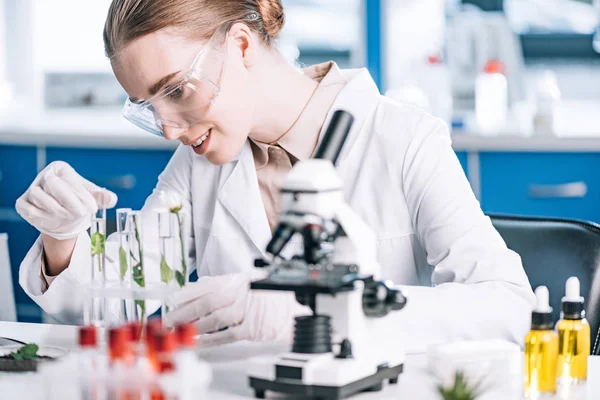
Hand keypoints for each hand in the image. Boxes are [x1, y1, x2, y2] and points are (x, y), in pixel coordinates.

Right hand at [15, 161, 117, 239]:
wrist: (63, 216)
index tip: (93, 209)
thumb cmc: (78, 202)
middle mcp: (44, 175)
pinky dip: (42, 217)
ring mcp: (32, 189)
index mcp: (61, 169)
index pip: (70, 179)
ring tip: (68, 218)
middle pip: (54, 185)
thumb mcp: (92, 198)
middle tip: (81, 214)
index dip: (83, 196)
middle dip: (69, 202)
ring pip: (41, 198)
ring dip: (57, 211)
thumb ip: (103, 197)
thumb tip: (111, 199)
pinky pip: (30, 210)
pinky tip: (53, 221)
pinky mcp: (22, 203)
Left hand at [165, 270, 311, 346]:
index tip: (173, 300)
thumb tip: (199, 288)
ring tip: (179, 330)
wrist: (294, 311)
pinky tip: (199, 341)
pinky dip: (210, 339)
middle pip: (206, 302)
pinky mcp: (251, 329)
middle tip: (168, 319)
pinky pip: (226, 335)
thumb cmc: (272, 296)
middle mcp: (241, 293)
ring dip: (193, 326)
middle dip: (183, 311)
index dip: (187, 293)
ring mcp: (246, 311)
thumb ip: (226, 284)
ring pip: (213, 319)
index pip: (207, 285)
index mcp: (239, 279)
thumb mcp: (250, 281)